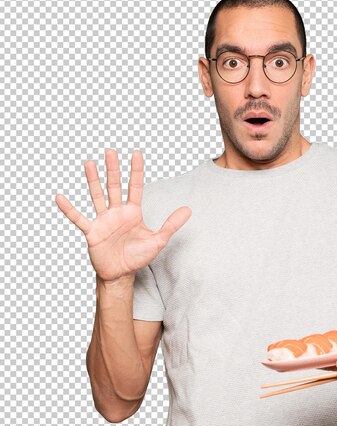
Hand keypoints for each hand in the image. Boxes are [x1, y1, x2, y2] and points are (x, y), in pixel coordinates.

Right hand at [55, 149, 191, 281]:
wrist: (121, 274)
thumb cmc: (138, 256)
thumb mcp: (158, 240)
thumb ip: (171, 225)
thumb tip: (188, 209)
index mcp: (133, 212)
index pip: (135, 187)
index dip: (136, 171)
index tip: (136, 153)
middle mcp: (117, 212)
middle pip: (114, 186)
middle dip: (113, 169)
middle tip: (111, 151)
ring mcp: (103, 220)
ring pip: (97, 196)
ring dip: (93, 181)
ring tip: (89, 163)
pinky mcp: (92, 232)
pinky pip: (79, 218)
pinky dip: (69, 209)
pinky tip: (60, 197)